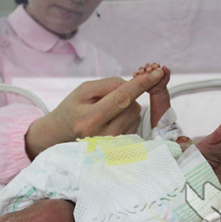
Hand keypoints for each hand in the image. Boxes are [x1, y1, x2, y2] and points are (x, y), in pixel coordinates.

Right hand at [25, 69, 163, 158]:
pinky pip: (135, 123)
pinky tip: (112, 120)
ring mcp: (113, 145)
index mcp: (90, 120)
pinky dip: (127, 116)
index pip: (121, 98)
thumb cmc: (74, 108)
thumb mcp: (84, 90)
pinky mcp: (120, 148)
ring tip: (106, 112)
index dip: (141, 84)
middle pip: (131, 105)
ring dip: (127, 106)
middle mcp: (103, 136)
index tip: (157, 73)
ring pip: (135, 114)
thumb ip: (110, 84)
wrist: (63, 133)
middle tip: (106, 98)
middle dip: (127, 95)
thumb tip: (135, 83)